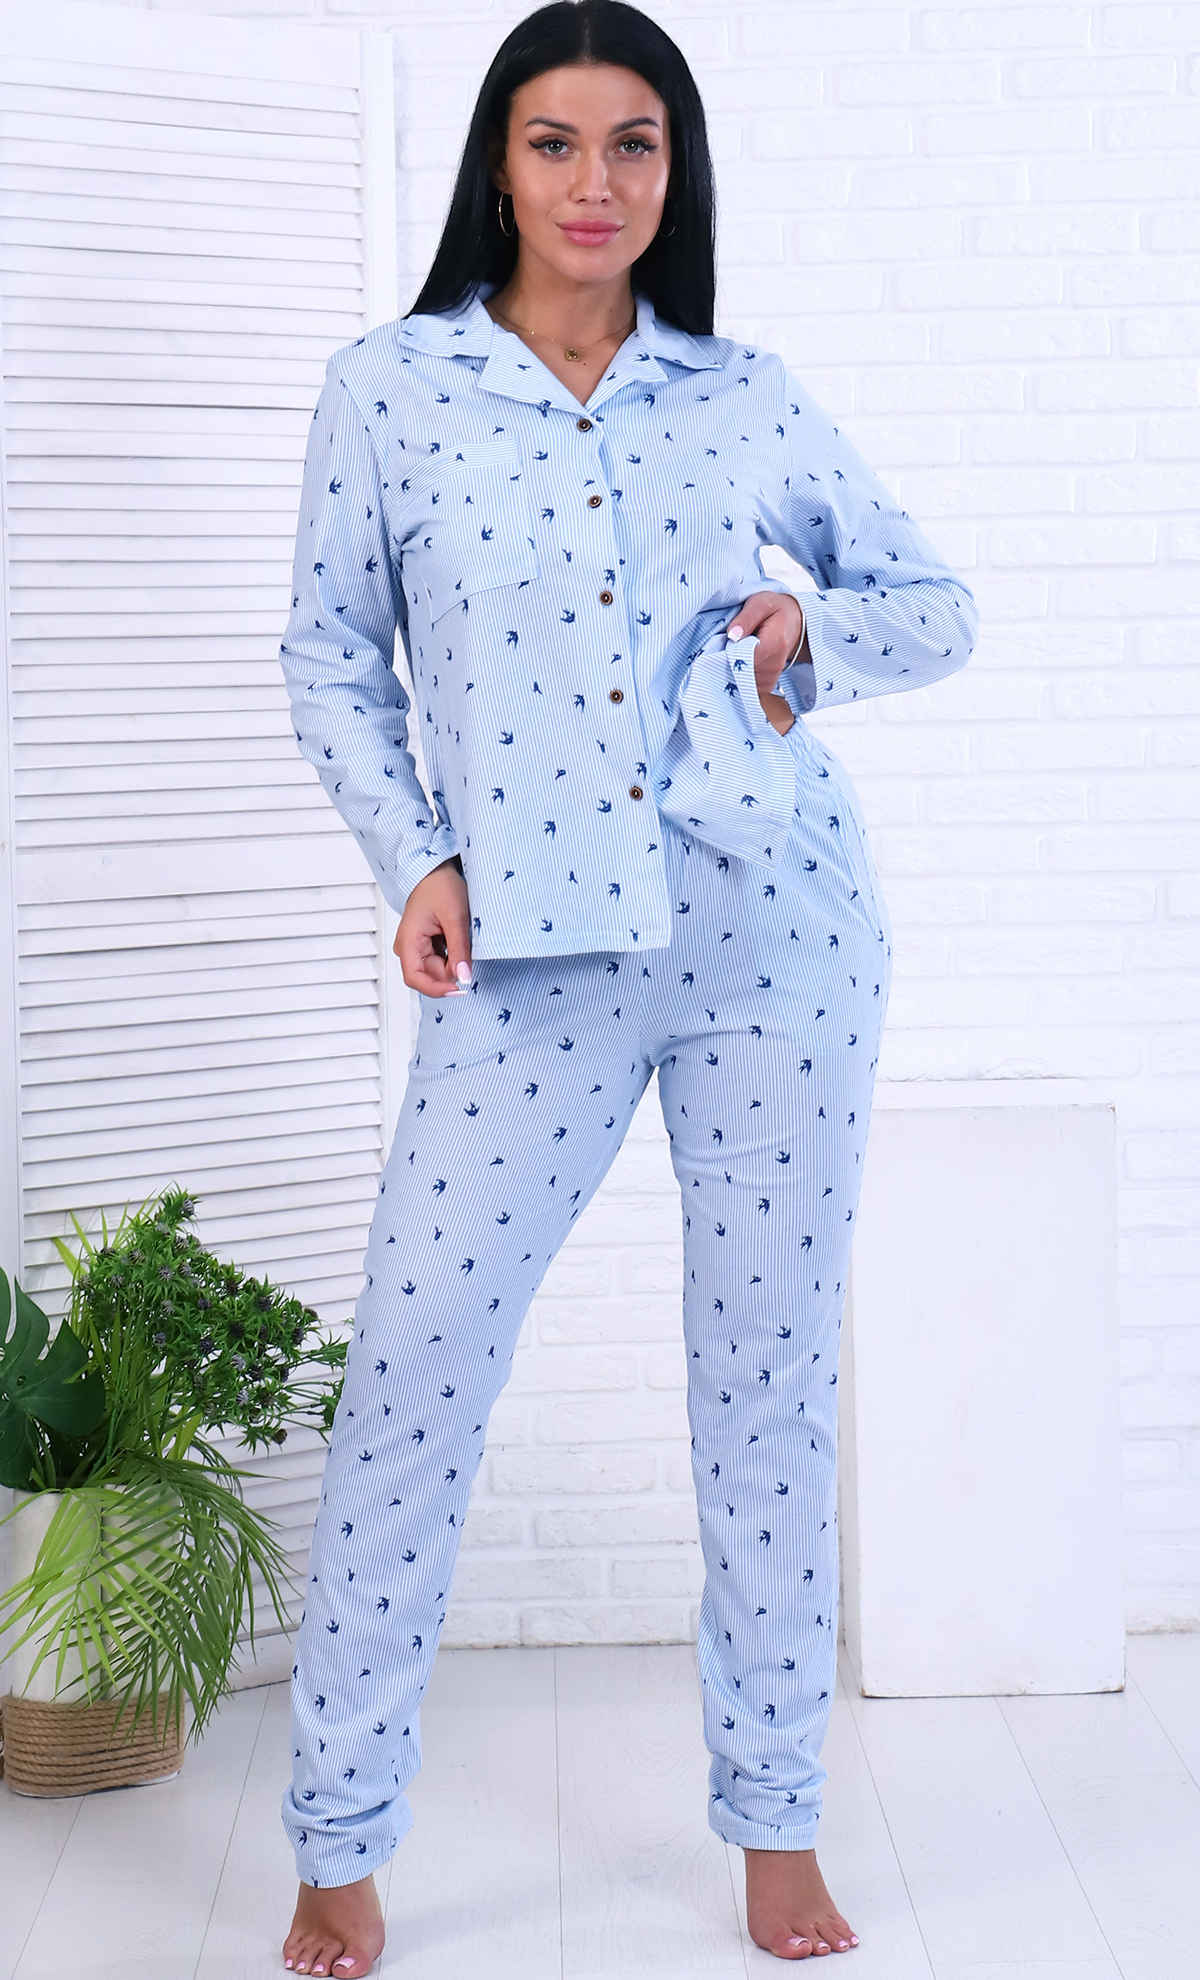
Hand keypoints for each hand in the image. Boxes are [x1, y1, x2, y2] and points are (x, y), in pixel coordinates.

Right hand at [393, 859, 471, 996]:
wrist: (436, 870)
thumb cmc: (440, 886)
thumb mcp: (455, 918)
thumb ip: (459, 950)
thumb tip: (464, 977)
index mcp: (408, 942)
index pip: (415, 979)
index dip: (436, 989)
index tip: (458, 990)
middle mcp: (408, 948)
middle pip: (431, 975)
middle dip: (451, 967)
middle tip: (464, 943)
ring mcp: (416, 948)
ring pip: (439, 969)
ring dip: (454, 959)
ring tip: (457, 933)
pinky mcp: (425, 946)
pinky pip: (441, 960)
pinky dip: (453, 954)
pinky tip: (455, 936)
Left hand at [726, 591, 806, 734]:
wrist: (795, 622)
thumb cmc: (776, 610)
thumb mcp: (760, 604)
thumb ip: (746, 618)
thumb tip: (732, 635)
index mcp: (774, 644)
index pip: (746, 659)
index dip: (730, 654)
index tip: (724, 644)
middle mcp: (774, 665)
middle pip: (742, 672)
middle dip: (729, 661)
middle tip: (729, 645)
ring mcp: (772, 676)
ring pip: (743, 681)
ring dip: (734, 669)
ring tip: (737, 651)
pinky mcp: (767, 684)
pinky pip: (748, 687)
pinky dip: (740, 677)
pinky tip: (741, 662)